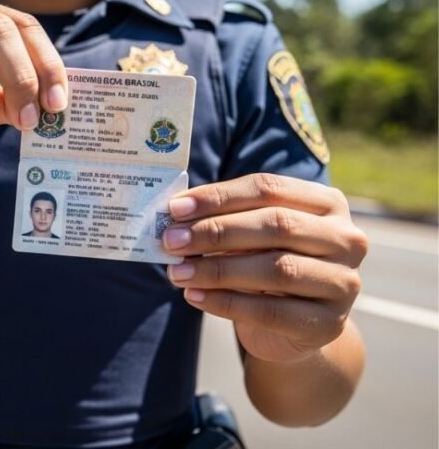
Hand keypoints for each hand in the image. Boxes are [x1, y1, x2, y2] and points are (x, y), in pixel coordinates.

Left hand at [163, 173, 368, 363]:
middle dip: (216, 231)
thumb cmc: (264, 266)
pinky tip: (194, 296)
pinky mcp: (329, 324)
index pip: (269, 189)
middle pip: (277, 225)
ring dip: (217, 269)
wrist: (292, 328)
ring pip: (277, 269)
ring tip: (177, 271)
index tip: (175, 208)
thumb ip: (223, 220)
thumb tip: (174, 213)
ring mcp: (344, 283)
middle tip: (172, 240)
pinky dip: (226, 303)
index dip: (219, 196)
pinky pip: (272, 312)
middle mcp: (346, 239)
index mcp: (327, 204)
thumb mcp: (250, 237)